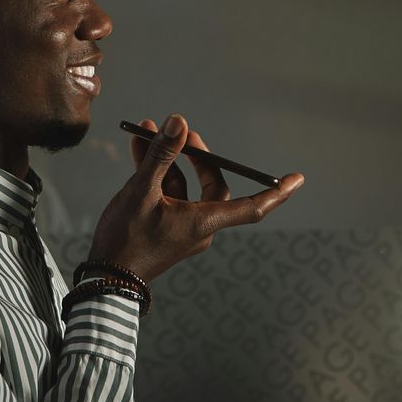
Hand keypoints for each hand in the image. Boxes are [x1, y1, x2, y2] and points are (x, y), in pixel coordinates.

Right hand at [86, 114, 304, 286]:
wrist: (104, 279)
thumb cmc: (126, 240)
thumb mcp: (142, 191)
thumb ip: (161, 154)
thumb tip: (179, 122)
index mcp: (205, 222)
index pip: (254, 207)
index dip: (276, 192)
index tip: (297, 179)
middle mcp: (199, 227)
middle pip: (212, 185)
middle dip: (200, 156)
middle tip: (184, 133)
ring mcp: (181, 228)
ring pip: (183, 186)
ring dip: (168, 159)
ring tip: (147, 130)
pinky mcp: (164, 228)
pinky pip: (168, 195)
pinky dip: (157, 173)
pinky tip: (140, 149)